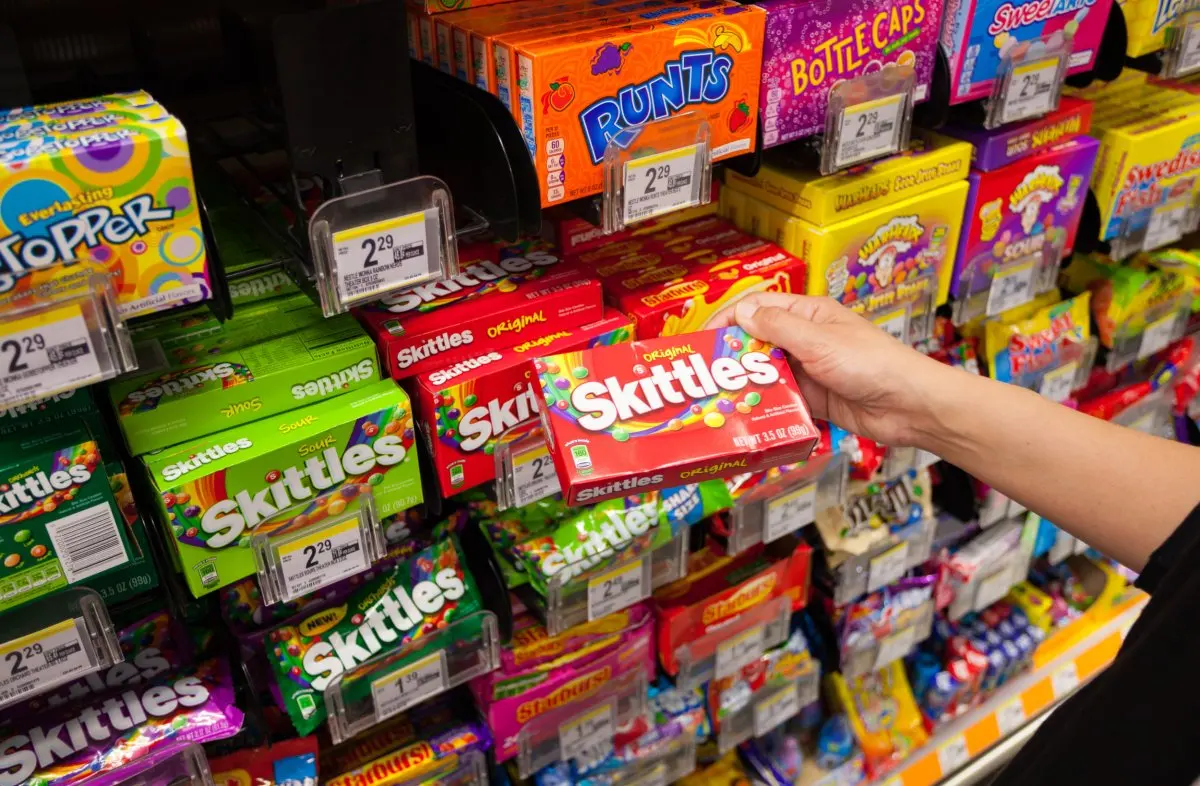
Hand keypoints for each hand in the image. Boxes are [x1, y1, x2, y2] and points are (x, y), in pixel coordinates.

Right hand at [713, 292, 952, 445]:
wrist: (909, 406)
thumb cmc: (872, 363)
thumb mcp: (820, 341)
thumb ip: (778, 328)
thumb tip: (741, 314)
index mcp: (808, 314)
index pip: (758, 307)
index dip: (728, 319)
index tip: (703, 339)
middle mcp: (805, 339)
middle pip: (757, 342)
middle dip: (731, 356)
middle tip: (703, 374)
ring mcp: (808, 370)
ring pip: (766, 374)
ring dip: (746, 384)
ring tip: (718, 399)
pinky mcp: (812, 399)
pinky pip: (780, 400)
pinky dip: (764, 407)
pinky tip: (746, 416)